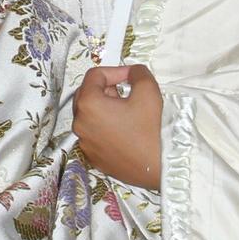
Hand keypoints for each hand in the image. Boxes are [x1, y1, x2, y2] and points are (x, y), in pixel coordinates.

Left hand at [73, 65, 162, 189]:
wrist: (159, 168)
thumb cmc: (151, 130)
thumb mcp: (148, 90)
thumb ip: (137, 73)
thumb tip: (132, 72)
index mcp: (88, 104)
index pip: (94, 76)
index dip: (114, 71)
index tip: (130, 76)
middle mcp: (80, 123)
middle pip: (87, 94)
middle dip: (106, 88)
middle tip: (126, 92)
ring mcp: (84, 142)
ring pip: (89, 115)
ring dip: (105, 107)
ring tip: (127, 111)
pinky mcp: (92, 156)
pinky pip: (94, 133)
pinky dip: (104, 126)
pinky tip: (124, 129)